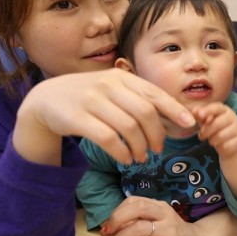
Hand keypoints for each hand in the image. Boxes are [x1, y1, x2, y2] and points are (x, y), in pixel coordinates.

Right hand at [12, 69, 194, 165]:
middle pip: (145, 112)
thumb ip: (137, 98)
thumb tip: (173, 116)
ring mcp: (91, 100)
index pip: (154, 94)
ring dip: (140, 146)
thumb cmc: (88, 97)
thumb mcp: (112, 90)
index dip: (174, 110)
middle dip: (157, 134)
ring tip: (142, 157)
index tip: (190, 124)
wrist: (45, 99)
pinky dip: (122, 152)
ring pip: (128, 127)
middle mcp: (108, 85)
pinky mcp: (77, 118)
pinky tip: (126, 158)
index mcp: (121, 77)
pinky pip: (108, 138)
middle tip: (158, 149)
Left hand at [99, 197, 208, 235]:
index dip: (117, 212)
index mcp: (158, 206)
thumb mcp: (156, 222)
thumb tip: (109, 231)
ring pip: (138, 228)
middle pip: (136, 208)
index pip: (133, 201)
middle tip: (108, 233)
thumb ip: (137, 222)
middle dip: (116, 219)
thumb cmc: (171, 234)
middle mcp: (164, 215)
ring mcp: (168, 231)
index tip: (109, 226)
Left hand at [192, 102, 236, 157]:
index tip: (199, 115)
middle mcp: (233, 117)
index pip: (216, 107)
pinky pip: (225, 146)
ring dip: (212, 141)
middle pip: (216, 124)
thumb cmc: (215, 129)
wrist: (231, 143)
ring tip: (213, 140)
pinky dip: (220, 148)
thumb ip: (199, 116)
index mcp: (224, 110)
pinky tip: (221, 146)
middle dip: (205, 132)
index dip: (207, 110)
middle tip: (202, 135)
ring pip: (220, 137)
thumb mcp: (206, 121)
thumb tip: (194, 111)